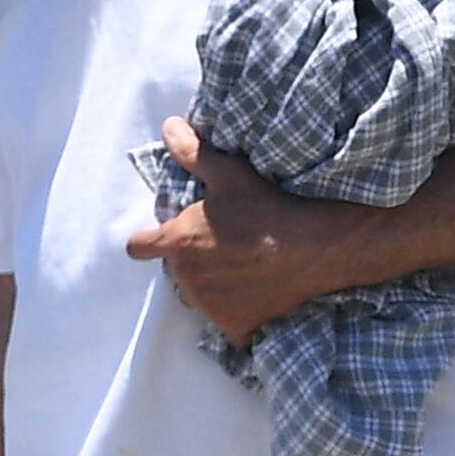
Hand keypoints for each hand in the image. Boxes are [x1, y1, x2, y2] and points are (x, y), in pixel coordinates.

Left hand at [126, 118, 333, 346]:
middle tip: (223, 244)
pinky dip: (238, 310)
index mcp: (178, 242)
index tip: (161, 237)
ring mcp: (210, 306)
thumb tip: (168, 128)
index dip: (148, 240)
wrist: (315, 249)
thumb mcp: (230, 173)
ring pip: (199, 296)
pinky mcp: (235, 327)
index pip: (139, 246)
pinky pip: (227, 321)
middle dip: (191, 260)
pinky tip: (258, 292)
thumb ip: (192, 152)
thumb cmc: (268, 207)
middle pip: (176, 271)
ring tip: (242, 267)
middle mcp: (187, 279)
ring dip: (211, 286)